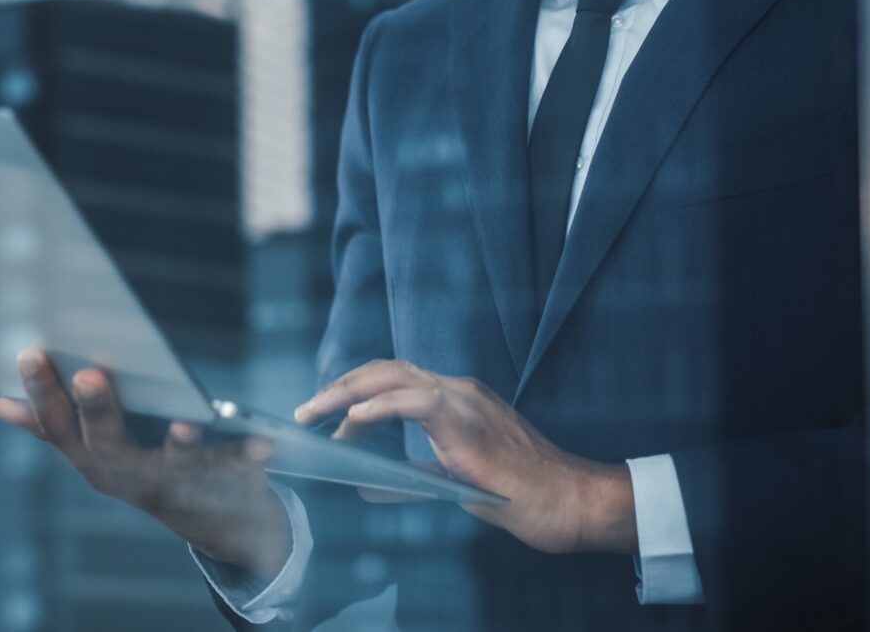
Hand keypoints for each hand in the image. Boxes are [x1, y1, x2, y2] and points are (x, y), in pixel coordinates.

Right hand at [0, 348, 292, 578]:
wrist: (221, 523)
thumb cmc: (150, 470)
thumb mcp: (98, 455)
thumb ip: (53, 428)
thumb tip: (0, 403)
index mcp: (96, 463)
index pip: (59, 427)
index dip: (42, 393)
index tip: (30, 352)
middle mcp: (130, 476)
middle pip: (108, 443)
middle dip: (98, 408)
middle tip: (91, 373)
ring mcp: (176, 483)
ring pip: (176, 461)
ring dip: (180, 444)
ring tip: (185, 421)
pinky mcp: (223, 482)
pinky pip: (237, 468)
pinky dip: (249, 455)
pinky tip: (263, 443)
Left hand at [293, 359, 637, 555]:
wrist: (563, 500)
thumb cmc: (517, 494)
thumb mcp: (451, 482)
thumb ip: (412, 478)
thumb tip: (367, 486)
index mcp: (455, 400)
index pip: (394, 380)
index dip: (356, 390)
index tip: (325, 411)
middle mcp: (457, 390)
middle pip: (385, 370)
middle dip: (340, 386)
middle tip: (306, 411)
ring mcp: (463, 400)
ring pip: (392, 378)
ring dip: (347, 394)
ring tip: (315, 413)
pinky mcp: (466, 420)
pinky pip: (414, 401)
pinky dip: (379, 407)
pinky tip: (353, 420)